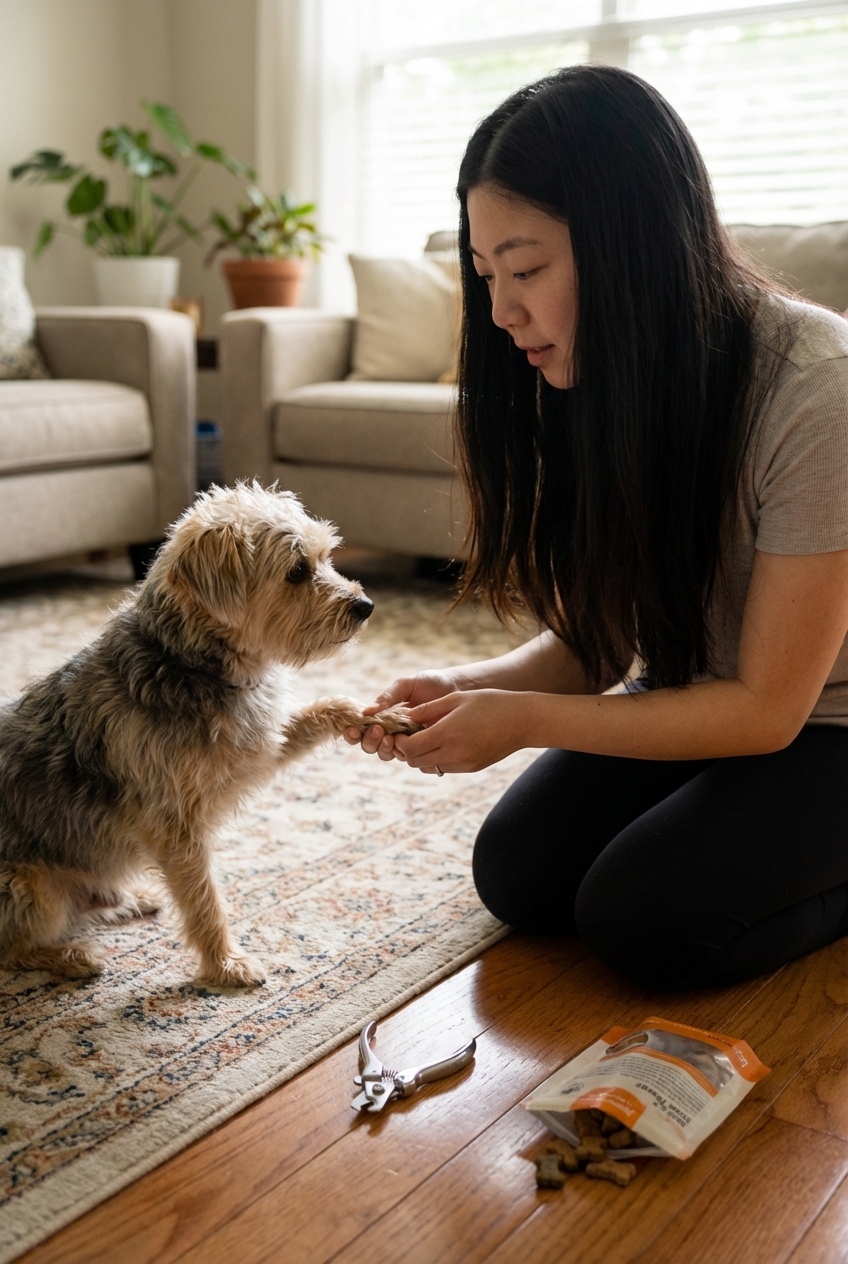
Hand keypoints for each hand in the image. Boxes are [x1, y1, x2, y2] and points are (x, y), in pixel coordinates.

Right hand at [343, 671, 463, 760]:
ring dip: (383, 748)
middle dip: (369, 741)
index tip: (353, 729)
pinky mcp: (421, 747)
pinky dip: (402, 752)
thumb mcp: (406, 685)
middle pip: (369, 746)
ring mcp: (405, 741)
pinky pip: (407, 756)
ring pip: (385, 754)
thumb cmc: (429, 683)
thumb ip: (388, 697)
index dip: (352, 733)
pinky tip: (404, 744)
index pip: (359, 729)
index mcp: (382, 715)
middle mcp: (390, 730)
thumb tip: (367, 712)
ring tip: (390, 737)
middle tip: (378, 730)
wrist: (455, 688)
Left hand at [393, 689, 533, 773]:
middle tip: (407, 736)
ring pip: (428, 767)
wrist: (523, 720)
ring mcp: (464, 763)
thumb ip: (428, 709)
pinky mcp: (471, 768)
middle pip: (415, 761)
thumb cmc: (490, 703)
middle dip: (407, 750)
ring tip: (424, 739)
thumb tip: (406, 717)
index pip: (410, 747)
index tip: (399, 731)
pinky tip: (441, 743)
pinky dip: (436, 759)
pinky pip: (444, 768)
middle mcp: (454, 752)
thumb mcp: (457, 699)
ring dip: (421, 756)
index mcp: (448, 732)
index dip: (400, 741)